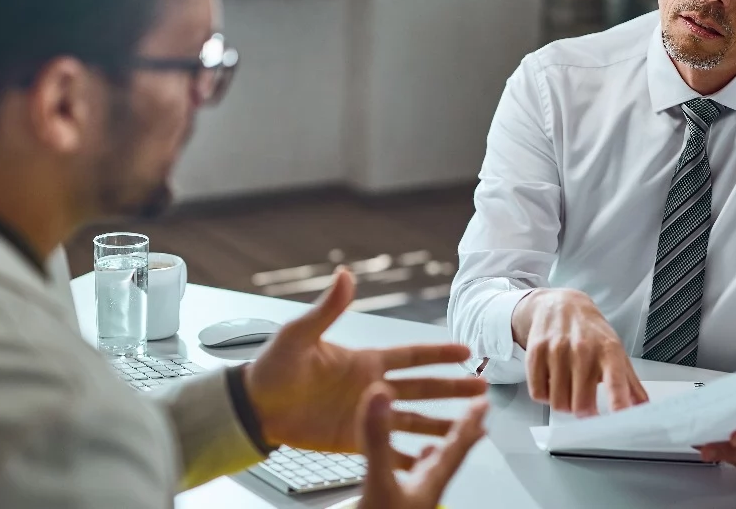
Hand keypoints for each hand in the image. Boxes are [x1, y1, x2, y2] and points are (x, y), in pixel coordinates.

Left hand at [245, 268, 487, 464]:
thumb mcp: (300, 335)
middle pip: (423, 388)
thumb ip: (328, 309)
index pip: (411, 356)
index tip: (466, 352)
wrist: (254, 407)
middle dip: (453, 389)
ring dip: (441, 423)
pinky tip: (431, 461)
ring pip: (414, 421)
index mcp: (365, 361)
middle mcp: (372, 388)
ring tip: (469, 428)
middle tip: (482, 390)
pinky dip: (411, 456)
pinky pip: (389, 449)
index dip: (439, 354)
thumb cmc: (272, 368)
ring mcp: (366, 416)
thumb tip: (344, 275)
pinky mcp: (355, 440)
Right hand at [356, 383, 487, 508]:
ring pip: (430, 469)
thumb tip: (380, 394)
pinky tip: (405, 468)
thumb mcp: (377, 480)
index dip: (470, 422)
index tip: (484, 402)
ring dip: (436, 450)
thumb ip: (378, 439)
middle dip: (461, 434)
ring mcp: (412, 500)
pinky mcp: (395, 506)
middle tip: (475, 415)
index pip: (456, 446)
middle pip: (449, 457)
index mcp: (428, 481)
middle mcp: (424, 489)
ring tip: (438, 438)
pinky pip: (409, 479)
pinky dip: (410, 465)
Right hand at [511, 288, 646, 416]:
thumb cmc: (591, 333)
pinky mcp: (536, 352)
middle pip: (581, 404)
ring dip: (564, 404)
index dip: (618, 404)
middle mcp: (583, 348)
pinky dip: (545, 396)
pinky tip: (552, 383)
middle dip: (584, 412)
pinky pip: (538, 393)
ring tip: (568, 390)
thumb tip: (644, 409)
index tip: (620, 422)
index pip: (615, 382)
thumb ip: (630, 384)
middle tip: (586, 405)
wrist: (561, 305)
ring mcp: (557, 349)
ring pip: (558, 402)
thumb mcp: (615, 352)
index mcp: (609, 350)